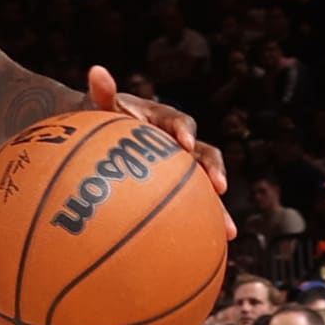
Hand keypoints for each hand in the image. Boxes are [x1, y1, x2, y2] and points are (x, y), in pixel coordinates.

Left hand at [88, 65, 231, 232]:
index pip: (180, 123)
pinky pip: (192, 209)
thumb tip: (97, 70)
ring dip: (218, 208)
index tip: (183, 144)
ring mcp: (181, 169)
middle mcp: (179, 144)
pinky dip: (198, 229)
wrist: (100, 137)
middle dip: (214, 171)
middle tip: (219, 187)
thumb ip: (102, 93)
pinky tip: (206, 254)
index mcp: (164, 121)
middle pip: (205, 156)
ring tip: (228, 232)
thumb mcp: (99, 107)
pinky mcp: (178, 190)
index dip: (184, 132)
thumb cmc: (99, 120)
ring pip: (206, 188)